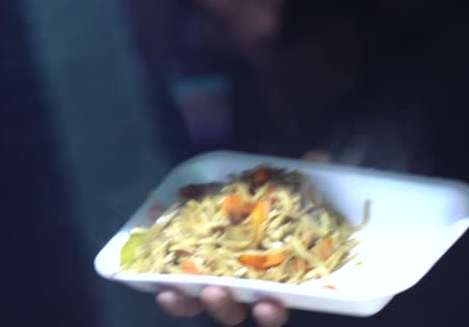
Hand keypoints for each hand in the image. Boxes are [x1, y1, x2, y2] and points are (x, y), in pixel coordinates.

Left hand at [155, 152, 331, 325]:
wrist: (251, 193)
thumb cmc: (281, 198)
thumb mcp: (292, 186)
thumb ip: (305, 176)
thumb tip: (316, 157)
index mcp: (274, 272)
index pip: (277, 302)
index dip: (271, 311)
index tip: (268, 305)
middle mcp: (244, 282)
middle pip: (234, 309)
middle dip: (224, 306)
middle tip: (215, 292)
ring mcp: (214, 275)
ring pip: (201, 299)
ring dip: (188, 301)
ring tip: (175, 290)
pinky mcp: (187, 261)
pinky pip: (176, 280)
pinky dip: (165, 282)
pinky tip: (152, 277)